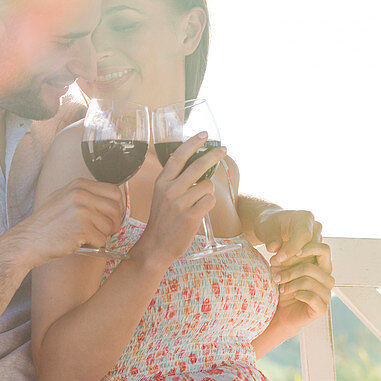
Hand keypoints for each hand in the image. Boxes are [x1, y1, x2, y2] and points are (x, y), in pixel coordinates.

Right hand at [10, 178, 123, 267]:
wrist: (26, 241)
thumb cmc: (46, 225)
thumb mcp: (64, 198)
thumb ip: (86, 196)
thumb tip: (113, 202)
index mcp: (79, 185)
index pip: (114, 192)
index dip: (116, 207)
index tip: (110, 217)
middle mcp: (81, 194)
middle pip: (116, 209)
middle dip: (113, 223)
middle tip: (102, 230)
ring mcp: (81, 210)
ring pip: (111, 225)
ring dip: (103, 235)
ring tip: (87, 236)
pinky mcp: (81, 228)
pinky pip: (102, 239)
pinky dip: (94, 245)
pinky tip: (80, 242)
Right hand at [140, 133, 226, 266]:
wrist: (156, 247)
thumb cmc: (163, 220)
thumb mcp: (162, 196)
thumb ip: (176, 181)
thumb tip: (200, 165)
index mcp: (161, 182)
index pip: (178, 156)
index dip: (192, 143)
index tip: (204, 134)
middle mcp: (169, 190)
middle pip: (197, 165)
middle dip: (214, 155)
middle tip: (224, 149)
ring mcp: (180, 203)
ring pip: (207, 186)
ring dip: (207, 193)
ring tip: (196, 205)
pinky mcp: (190, 216)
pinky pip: (209, 201)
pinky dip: (208, 205)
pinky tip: (198, 213)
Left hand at [254, 209, 322, 267]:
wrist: (273, 227)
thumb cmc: (269, 226)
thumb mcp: (266, 229)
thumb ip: (271, 239)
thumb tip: (273, 248)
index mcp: (305, 218)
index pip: (304, 235)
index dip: (291, 248)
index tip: (277, 259)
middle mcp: (316, 228)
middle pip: (310, 247)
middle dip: (291, 260)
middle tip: (273, 266)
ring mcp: (318, 240)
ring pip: (312, 258)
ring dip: (293, 268)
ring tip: (276, 270)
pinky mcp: (316, 252)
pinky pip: (311, 264)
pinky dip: (296, 270)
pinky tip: (282, 273)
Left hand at [269, 243, 333, 333]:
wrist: (280, 313)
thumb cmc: (283, 287)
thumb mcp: (282, 268)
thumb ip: (282, 255)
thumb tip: (274, 247)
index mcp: (321, 266)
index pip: (324, 250)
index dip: (310, 248)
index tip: (293, 252)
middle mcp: (327, 279)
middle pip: (312, 267)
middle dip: (291, 270)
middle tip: (275, 275)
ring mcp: (326, 294)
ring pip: (310, 282)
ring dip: (291, 283)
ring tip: (280, 287)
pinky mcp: (322, 308)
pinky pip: (313, 297)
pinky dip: (299, 294)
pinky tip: (290, 294)